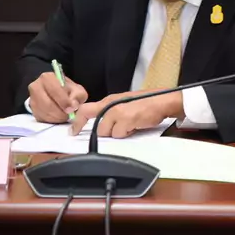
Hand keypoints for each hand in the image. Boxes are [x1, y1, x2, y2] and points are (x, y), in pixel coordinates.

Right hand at [28, 72, 87, 122]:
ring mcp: (32, 98)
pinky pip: (41, 118)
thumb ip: (78, 95)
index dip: (64, 101)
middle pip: (47, 104)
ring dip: (57, 118)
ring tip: (65, 117)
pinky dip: (52, 120)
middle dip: (60, 112)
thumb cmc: (68, 91)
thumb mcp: (77, 90)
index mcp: (48, 77)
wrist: (58, 94)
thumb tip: (73, 105)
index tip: (71, 109)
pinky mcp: (32, 109)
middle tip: (69, 116)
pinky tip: (59, 118)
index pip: (54, 90)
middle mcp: (36, 86)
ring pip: (44, 112)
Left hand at [69, 90, 183, 137]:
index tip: (73, 131)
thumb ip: (111, 111)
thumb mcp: (124, 103)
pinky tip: (135, 126)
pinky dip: (127, 133)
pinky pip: (120, 134)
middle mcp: (110, 105)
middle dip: (107, 131)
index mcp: (109, 100)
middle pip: (98, 127)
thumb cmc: (147, 102)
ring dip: (118, 133)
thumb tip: (103, 124)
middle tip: (120, 128)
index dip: (78, 123)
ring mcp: (117, 112)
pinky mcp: (126, 120)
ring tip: (130, 125)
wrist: (162, 101)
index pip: (85, 110)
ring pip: (108, 133)